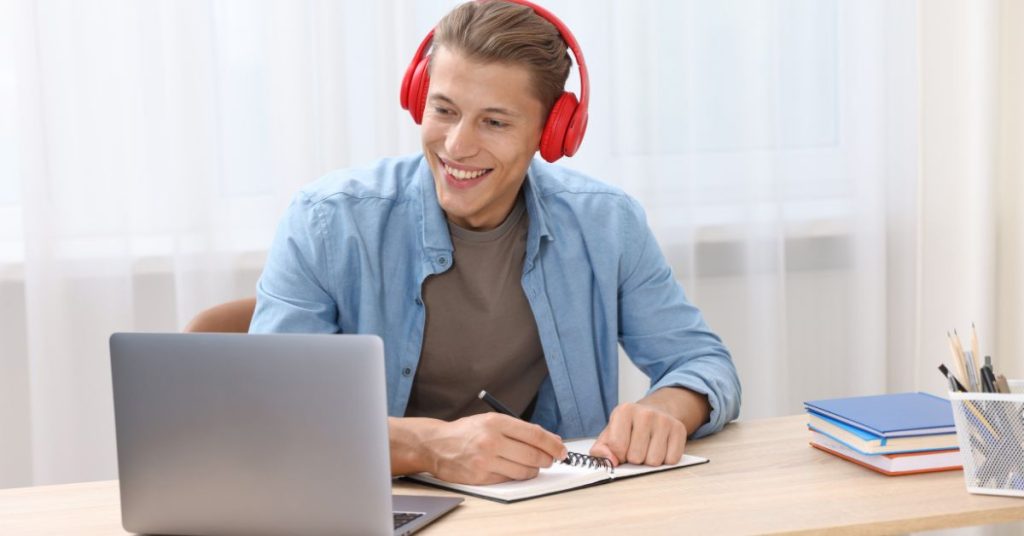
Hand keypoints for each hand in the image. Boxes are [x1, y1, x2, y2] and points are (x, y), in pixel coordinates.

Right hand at [418, 413, 566, 484]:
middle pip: (533, 455)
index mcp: (496, 422)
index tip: (562, 450)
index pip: (534, 434)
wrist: (436, 445)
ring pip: (524, 471)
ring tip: (532, 465)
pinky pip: (509, 480)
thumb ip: (519, 429)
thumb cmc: (467, 432)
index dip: (553, 444)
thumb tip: (550, 440)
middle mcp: (491, 440)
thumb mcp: (491, 421)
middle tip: (551, 459)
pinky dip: (516, 476)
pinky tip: (513, 469)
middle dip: (547, 459)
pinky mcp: (481, 477)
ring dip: (534, 470)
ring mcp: (485, 461)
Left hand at [589, 402, 687, 466]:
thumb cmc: (629, 428)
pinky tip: (661, 448)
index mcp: (624, 411)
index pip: (617, 447)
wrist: (655, 412)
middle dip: (634, 459)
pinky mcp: (679, 429)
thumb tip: (609, 461)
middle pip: (636, 457)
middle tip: (636, 448)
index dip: (618, 455)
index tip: (621, 449)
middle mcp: (645, 413)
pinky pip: (671, 460)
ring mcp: (664, 420)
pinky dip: (665, 460)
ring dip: (649, 461)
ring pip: (654, 461)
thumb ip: (601, 450)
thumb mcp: (609, 435)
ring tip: (648, 448)